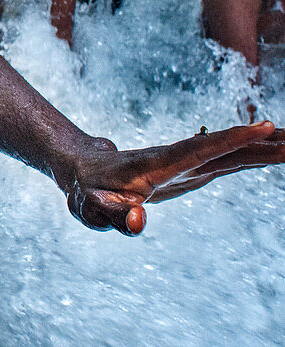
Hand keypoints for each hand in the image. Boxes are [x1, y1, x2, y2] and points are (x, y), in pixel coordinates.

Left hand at [64, 122, 284, 235]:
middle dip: (262, 143)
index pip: (197, 150)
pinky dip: (254, 155)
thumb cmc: (88, 193)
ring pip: (230, 152)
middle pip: (224, 148)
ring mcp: (186, 163)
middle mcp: (175, 159)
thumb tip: (139, 222)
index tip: (265, 127)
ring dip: (265, 147)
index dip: (230, 139)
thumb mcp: (93, 210)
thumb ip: (115, 218)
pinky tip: (276, 152)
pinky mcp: (192, 170)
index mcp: (154, 165)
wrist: (83, 172)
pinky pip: (228, 160)